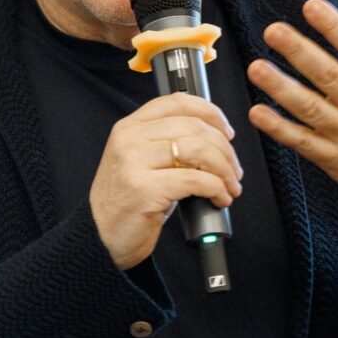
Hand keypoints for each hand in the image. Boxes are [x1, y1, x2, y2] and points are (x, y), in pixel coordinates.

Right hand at [89, 92, 242, 268]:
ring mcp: (134, 163)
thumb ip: (167, 141)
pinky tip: (219, 198)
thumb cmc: (129, 199)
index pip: (177, 102)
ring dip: (224, 170)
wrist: (103, 236)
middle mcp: (129, 139)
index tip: (227, 131)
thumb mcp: (142, 160)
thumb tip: (217, 138)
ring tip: (229, 186)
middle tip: (234, 169)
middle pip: (194, 128)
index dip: (210, 113)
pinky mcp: (144, 189)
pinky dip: (216, 189)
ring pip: (198, 151)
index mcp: (130, 127)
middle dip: (225, 150)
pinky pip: (195, 180)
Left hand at [247, 0, 337, 226]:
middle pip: (329, 76)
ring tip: (255, 68)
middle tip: (272, 30)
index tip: (312, 6)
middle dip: (299, 52)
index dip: (335, 27)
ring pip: (310, 109)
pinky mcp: (333, 157)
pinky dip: (278, 128)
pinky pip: (302, 141)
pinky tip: (257, 112)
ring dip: (281, 88)